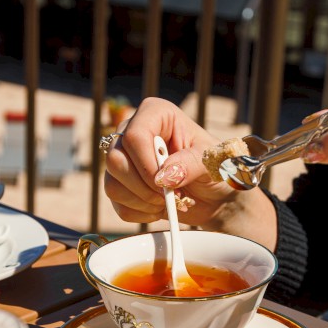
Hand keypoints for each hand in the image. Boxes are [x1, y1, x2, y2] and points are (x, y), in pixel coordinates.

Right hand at [102, 97, 268, 229]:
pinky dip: (140, 213)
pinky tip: (159, 208)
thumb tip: (163, 177)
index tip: (166, 184)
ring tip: (167, 201)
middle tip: (169, 195)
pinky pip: (117, 204)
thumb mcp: (212, 162)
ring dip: (142, 201)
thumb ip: (191, 164)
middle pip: (114, 160)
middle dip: (143, 186)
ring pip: (112, 184)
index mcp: (156, 115)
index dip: (146, 164)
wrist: (215, 194)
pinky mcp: (121, 184)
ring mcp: (124, 159)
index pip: (134, 136)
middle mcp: (133, 132)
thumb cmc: (216, 167)